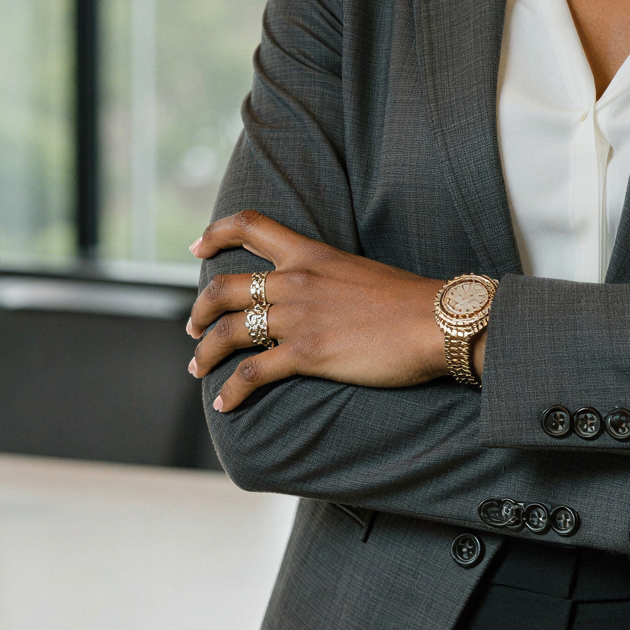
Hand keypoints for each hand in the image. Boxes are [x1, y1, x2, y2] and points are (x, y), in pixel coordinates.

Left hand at [186, 211, 450, 410]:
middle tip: (194, 327)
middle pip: (224, 287)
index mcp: (311, 253)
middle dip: (200, 310)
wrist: (436, 321)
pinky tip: (224, 403)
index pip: (251, 226)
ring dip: (205, 352)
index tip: (198, 248)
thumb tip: (317, 294)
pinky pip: (251, 374)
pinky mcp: (307, 354)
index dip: (216, 235)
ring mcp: (298, 317)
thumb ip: (329, 277)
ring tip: (198, 368)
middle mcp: (296, 280)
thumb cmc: (408, 301)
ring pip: (228, 332)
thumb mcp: (359, 272)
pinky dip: (230, 391)